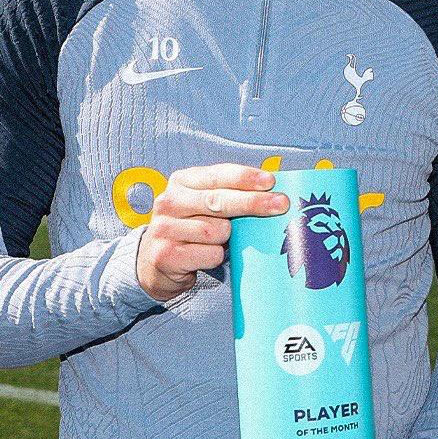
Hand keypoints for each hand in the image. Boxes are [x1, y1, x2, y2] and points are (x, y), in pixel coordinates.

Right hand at [136, 165, 288, 301]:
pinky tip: (208, 255)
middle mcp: (169, 202)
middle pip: (219, 201)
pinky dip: (217, 256)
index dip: (245, 177)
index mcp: (181, 182)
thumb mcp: (205, 204)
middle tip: (280, 204)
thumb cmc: (192, 228)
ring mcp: (165, 228)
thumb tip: (271, 192)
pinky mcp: (167, 255)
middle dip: (253, 202)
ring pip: (216, 231)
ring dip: (228, 238)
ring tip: (220, 240)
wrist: (156, 262)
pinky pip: (210, 254)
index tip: (270, 181)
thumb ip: (228, 194)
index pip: (218, 175)